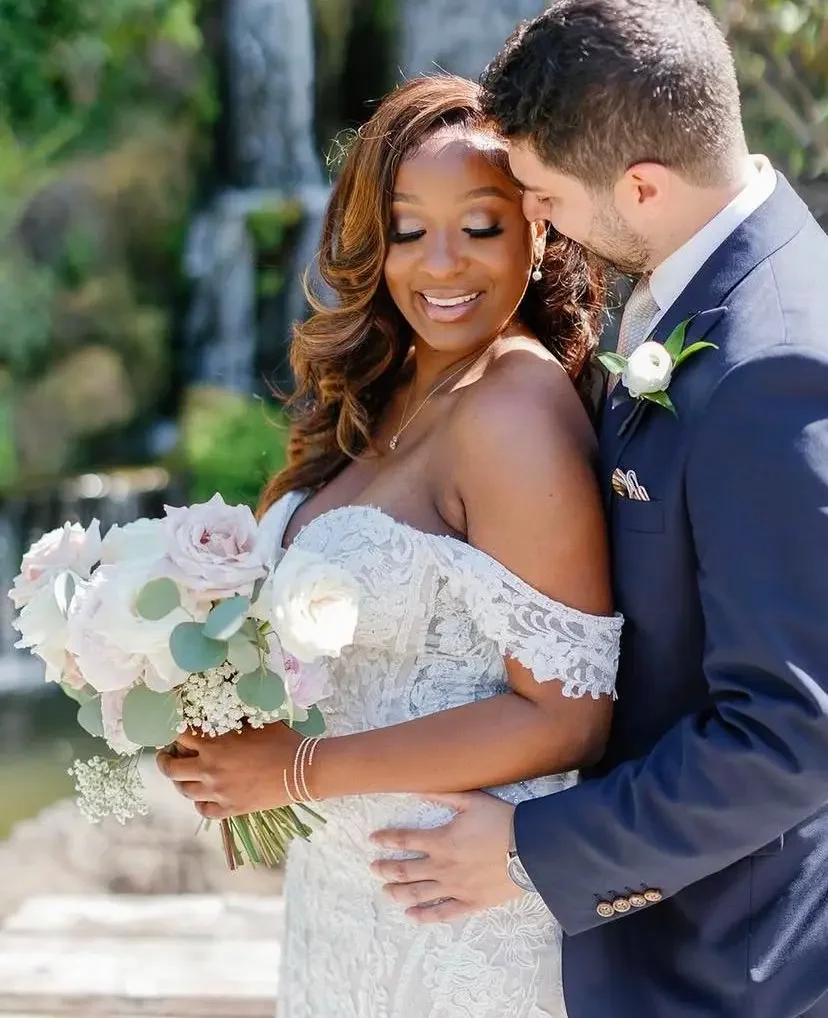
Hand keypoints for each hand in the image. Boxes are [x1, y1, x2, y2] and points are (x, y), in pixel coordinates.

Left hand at [155, 724, 302, 818]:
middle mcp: (209, 770)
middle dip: (165, 760)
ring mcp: (217, 792)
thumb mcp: (256, 721)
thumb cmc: (281, 741)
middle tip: (167, 755)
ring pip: (184, 790)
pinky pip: (203, 810)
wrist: (300, 770)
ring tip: (184, 776)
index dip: (177, 733)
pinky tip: (203, 797)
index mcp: (214, 745)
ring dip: (181, 781)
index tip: (178, 733)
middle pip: (172, 768)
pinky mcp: (229, 809)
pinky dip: (200, 803)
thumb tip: (222, 712)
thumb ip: (233, 719)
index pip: (181, 737)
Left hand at [370, 791, 520, 922]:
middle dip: (385, 869)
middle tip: (373, 868)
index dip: (385, 839)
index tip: (373, 840)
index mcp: (441, 840)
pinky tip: (411, 916)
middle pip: (404, 870)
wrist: (532, 849)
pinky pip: (442, 914)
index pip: (404, 840)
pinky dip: (424, 916)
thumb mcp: (471, 800)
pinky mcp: (470, 903)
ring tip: (385, 892)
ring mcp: (455, 888)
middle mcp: (442, 867)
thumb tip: (415, 788)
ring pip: (418, 894)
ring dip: (397, 893)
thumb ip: (441, 794)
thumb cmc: (502, 821)